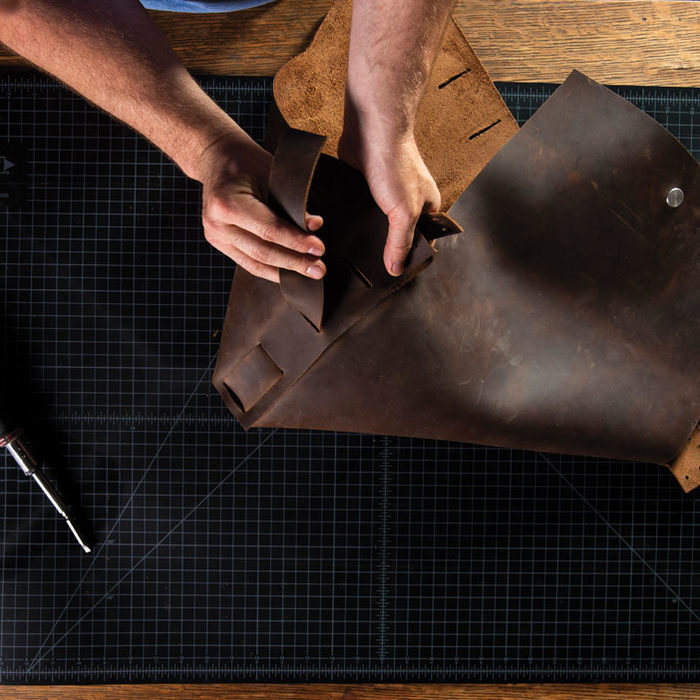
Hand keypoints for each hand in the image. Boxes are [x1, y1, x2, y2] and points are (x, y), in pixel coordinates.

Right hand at [198, 132, 325, 283]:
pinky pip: (248, 263)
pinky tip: (289, 274)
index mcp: (227, 203)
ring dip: (285, 271)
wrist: (218, 160)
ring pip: (256, 263)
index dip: (296, 242)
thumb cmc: (247, 164)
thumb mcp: (272, 175)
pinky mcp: (220, 244)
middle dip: (294, 262)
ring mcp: (216, 237)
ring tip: (309, 274)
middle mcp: (217, 224)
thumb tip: (314, 226)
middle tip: (319, 269)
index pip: (269, 230)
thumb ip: (291, 202)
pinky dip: (271, 270)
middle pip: (262, 252)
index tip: (318, 249)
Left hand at [338, 128, 440, 276]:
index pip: (421, 242)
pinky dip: (353, 220)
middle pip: (397, 235)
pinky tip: (343, 233)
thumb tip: (396, 269)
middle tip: (369, 272)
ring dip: (366, 236)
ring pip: (376, 225)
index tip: (393, 276)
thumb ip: (400, 241)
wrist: (371, 128)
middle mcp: (408, 202)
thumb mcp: (404, 211)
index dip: (409, 259)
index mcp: (427, 208)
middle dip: (385, 250)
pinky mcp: (364, 189)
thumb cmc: (395, 163)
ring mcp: (385, 196)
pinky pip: (359, 212)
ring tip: (353, 256)